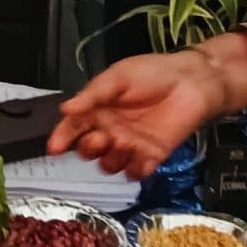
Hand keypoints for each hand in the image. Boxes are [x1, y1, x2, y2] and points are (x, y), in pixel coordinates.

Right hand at [45, 51, 231, 177]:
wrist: (191, 82)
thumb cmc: (153, 73)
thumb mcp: (117, 77)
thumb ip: (91, 95)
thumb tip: (64, 109)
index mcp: (97, 109)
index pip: (72, 128)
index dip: (61, 139)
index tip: (54, 148)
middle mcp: (110, 130)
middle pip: (87, 150)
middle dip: (89, 148)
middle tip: (100, 138)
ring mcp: (129, 145)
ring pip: (108, 165)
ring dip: (111, 159)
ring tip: (124, 142)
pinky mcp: (150, 157)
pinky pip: (134, 173)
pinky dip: (134, 169)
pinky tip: (140, 155)